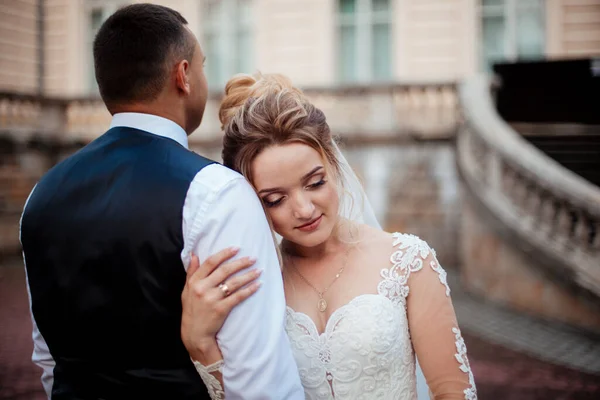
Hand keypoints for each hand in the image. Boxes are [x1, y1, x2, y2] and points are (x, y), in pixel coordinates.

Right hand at [181, 248, 261, 362]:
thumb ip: (191, 272)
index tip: (236, 248)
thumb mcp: (186, 290)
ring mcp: (212, 299)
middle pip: (225, 270)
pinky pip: (238, 297)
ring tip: (259, 270)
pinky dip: (249, 290)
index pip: (211, 262)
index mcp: (194, 281)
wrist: (194, 334)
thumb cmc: (192, 310)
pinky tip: (258, 285)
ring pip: (234, 283)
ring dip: (248, 275)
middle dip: (241, 263)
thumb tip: (194, 254)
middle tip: (253, 258)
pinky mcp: (221, 309)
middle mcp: (202, 288)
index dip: (224, 254)